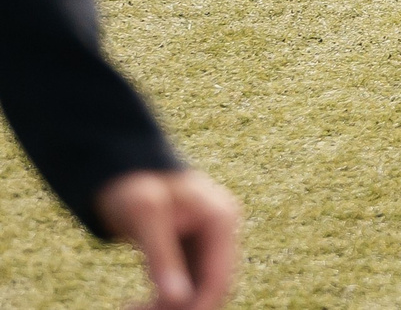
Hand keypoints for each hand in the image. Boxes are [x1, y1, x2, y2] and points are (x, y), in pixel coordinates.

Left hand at [95, 168, 239, 309]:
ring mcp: (207, 239)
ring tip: (131, 309)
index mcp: (220, 220)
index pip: (218, 278)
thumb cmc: (133, 184)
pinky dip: (164, 297)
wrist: (122, 165)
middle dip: (179, 307)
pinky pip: (184, 282)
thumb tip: (178, 299)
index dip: (197, 307)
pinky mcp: (190, 247)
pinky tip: (137, 303)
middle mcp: (220, 231)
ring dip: (170, 305)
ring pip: (197, 288)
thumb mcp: (144, 216)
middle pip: (211, 286)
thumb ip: (161, 257)